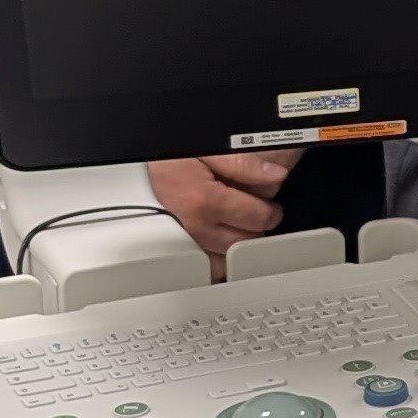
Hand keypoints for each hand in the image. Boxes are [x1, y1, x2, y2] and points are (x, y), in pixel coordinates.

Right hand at [145, 151, 298, 264]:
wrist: (143, 165)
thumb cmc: (172, 157)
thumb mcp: (209, 149)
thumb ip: (244, 164)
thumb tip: (274, 176)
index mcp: (205, 200)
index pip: (258, 218)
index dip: (271, 211)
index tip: (271, 206)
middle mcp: (193, 224)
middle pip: (245, 242)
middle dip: (257, 229)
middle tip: (259, 215)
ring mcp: (183, 240)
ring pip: (227, 259)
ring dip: (239, 246)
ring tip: (242, 228)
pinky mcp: (175, 248)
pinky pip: (203, 268)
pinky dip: (218, 260)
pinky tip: (224, 246)